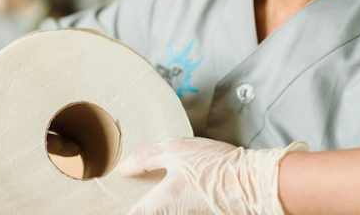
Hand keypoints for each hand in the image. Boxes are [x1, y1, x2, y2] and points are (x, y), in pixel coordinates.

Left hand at [119, 137, 307, 214]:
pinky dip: (173, 206)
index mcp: (160, 204)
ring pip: (165, 213)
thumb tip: (124, 169)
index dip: (117, 210)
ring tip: (163, 188)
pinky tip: (180, 191)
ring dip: (158, 205)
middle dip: (141, 205)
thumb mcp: (177, 151)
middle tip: (134, 193)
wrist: (253, 183)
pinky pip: (180, 212)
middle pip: (148, 214)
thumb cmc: (215, 166)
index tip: (106, 206)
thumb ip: (146, 159)